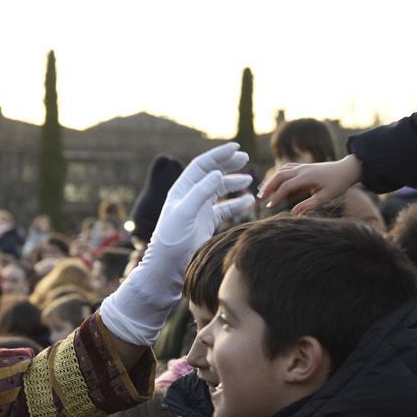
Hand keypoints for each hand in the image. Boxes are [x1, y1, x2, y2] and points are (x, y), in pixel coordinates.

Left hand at [98, 143, 254, 345]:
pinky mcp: (205, 225)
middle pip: (211, 174)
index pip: (202, 165)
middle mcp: (190, 198)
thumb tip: (217, 173)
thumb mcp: (185, 213)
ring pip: (219, 191)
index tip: (237, 148)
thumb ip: (201, 192)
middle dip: (228, 165)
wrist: (167, 269)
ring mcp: (198, 211)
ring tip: (249, 181)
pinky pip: (223, 210)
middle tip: (245, 158)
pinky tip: (248, 202)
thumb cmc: (171, 241)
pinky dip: (236, 205)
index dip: (219, 155)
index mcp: (182, 190)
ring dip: (233, 184)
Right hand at [259, 155, 363, 215]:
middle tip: (260, 199)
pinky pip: (286, 168)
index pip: (286, 186)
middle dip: (268, 187)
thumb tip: (294, 214)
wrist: (346, 169)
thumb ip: (309, 205)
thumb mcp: (325, 197)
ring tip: (263, 192)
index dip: (277, 197)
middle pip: (279, 175)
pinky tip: (273, 182)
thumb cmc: (338, 184)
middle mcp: (302, 169)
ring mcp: (302, 166)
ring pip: (281, 171)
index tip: (270, 207)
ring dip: (271, 180)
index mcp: (307, 177)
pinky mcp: (303, 166)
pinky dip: (277, 175)